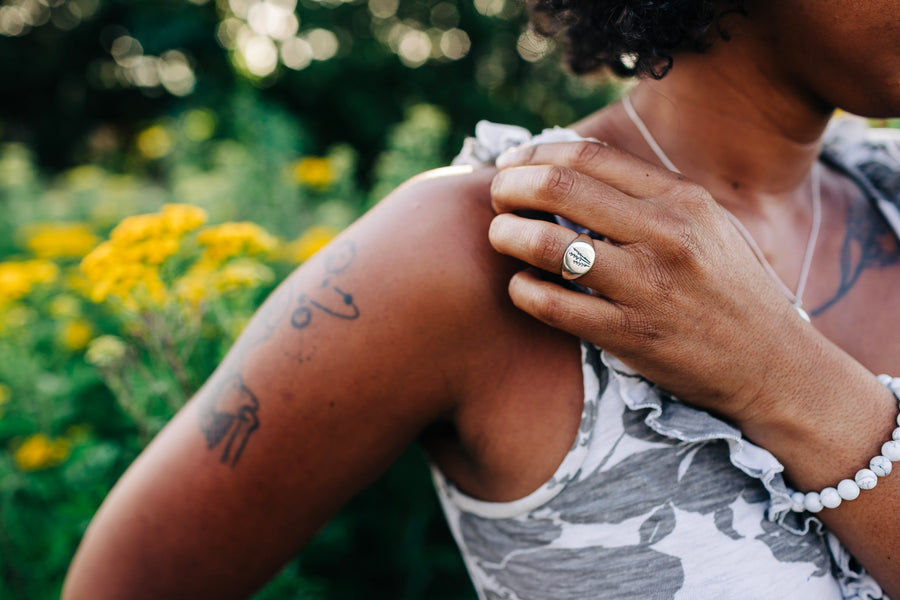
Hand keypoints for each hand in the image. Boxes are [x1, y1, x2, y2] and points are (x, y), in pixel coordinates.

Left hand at [488, 141, 812, 420]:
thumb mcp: (705, 225)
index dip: (536, 153)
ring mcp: (646, 287)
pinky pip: (551, 305)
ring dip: (506, 236)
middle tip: (496, 198)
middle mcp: (665, 235)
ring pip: (546, 245)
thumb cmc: (728, 289)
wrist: (770, 365)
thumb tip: (569, 167)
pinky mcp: (629, 336)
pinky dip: (521, 290)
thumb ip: (647, 196)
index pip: (588, 156)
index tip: (512, 163)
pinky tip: (521, 287)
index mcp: (682, 200)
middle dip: (510, 187)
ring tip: (501, 238)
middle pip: (558, 188)